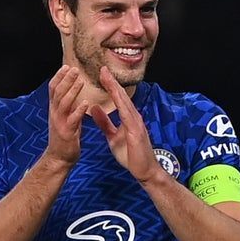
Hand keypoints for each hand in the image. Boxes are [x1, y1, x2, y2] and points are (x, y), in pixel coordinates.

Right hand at [44, 65, 88, 166]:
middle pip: (57, 92)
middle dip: (65, 79)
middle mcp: (55, 113)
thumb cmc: (65, 138)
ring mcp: (59, 122)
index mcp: (55, 110)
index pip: (54, 89)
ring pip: (64, 102)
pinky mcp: (67, 132)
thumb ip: (67, 107)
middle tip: (74, 68)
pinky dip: (78, 110)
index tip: (66, 66)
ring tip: (80, 80)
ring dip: (72, 90)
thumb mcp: (64, 119)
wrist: (59, 158)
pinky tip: (86, 103)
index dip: (59, 77)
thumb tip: (72, 93)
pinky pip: (73, 119)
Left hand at [91, 66, 161, 182]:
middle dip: (112, 82)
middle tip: (103, 69)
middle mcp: (134, 117)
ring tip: (107, 78)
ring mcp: (136, 123)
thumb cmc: (131, 155)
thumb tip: (94, 109)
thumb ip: (104, 123)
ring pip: (125, 103)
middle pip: (122, 97)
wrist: (145, 170)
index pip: (118, 99)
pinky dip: (121, 104)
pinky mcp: (136, 131)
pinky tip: (115, 96)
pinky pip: (127, 115)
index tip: (101, 74)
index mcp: (128, 118)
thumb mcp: (112, 136)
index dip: (110, 86)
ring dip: (116, 89)